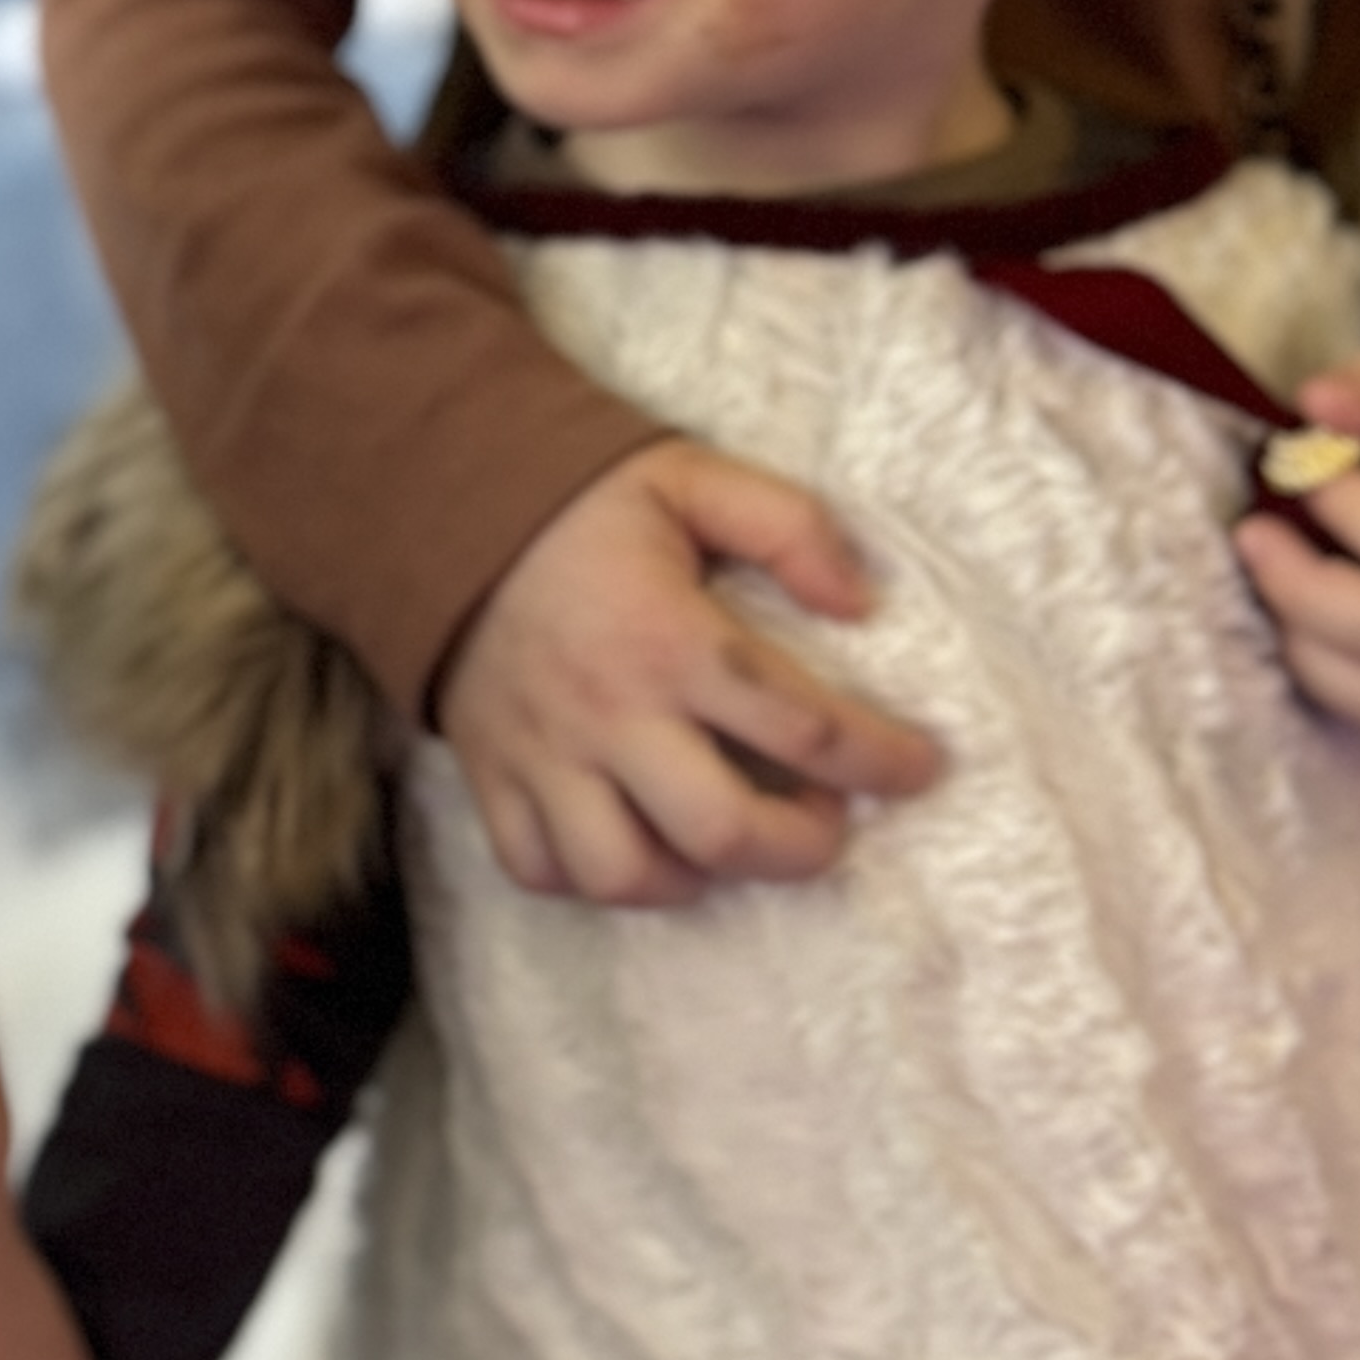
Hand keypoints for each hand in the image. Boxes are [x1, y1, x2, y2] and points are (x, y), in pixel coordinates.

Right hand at [433, 439, 940, 909]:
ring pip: (623, 873)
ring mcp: (543, 755)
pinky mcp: (492, 776)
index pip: (803, 726)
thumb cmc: (583, 502)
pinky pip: (539, 869)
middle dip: (798, 849)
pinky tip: (637, 848)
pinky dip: (592, 881)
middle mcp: (609, 712)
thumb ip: (789, 527)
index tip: (922, 770)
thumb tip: (860, 602)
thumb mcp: (693, 477)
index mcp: (669, 637)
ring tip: (725, 846)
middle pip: (720, 829)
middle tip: (828, 827)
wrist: (437, 507)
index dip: (881, 759)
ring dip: (693, 880)